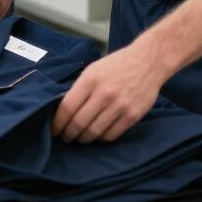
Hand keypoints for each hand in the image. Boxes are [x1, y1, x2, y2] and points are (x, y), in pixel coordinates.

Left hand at [51, 42, 165, 143]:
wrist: (147, 62)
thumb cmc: (116, 65)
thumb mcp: (93, 69)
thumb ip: (80, 88)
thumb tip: (64, 110)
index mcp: (90, 80)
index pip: (68, 107)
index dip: (58, 123)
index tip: (54, 130)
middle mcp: (103, 94)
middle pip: (79, 123)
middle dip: (68, 134)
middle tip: (65, 138)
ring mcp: (119, 106)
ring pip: (94, 132)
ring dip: (84, 139)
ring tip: (80, 138)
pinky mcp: (132, 116)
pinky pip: (111, 135)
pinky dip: (101, 138)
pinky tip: (98, 135)